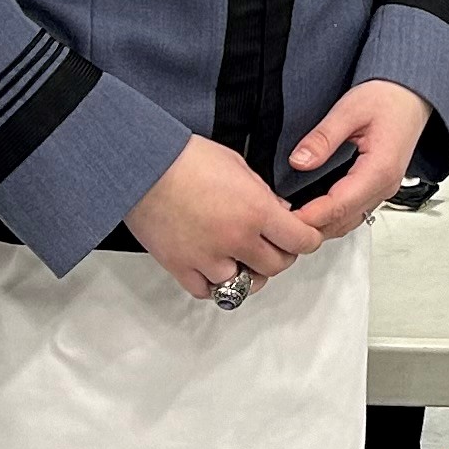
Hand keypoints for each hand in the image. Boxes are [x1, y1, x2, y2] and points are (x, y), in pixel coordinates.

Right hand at [125, 136, 327, 300]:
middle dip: (279, 254)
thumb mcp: (238, 165)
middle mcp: (236, 239)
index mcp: (255, 210)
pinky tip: (213, 267)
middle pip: (276, 266)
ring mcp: (208, 257)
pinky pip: (206, 291)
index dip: (306, 240)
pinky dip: (213, 283)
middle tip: (272, 243)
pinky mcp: (181, 267)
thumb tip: (279, 210)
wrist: (142, 164)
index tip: (303, 238)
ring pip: (243, 284)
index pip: (300, 241)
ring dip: (247, 271)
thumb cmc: (185, 157)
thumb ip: (263, 193)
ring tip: (241, 256)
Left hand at [288, 80, 435, 235]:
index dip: (309, 216)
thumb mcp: (350, 109)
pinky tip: (312, 210)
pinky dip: (331, 217)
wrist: (410, 96)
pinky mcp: (378, 189)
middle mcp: (384, 186)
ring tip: (290, 218)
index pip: (339, 205)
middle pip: (342, 221)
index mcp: (379, 169)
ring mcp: (383, 190)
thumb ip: (323, 137)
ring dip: (320, 225)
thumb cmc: (388, 99)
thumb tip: (299, 161)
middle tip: (277, 220)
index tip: (282, 218)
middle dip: (310, 226)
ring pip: (348, 222)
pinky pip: (353, 213)